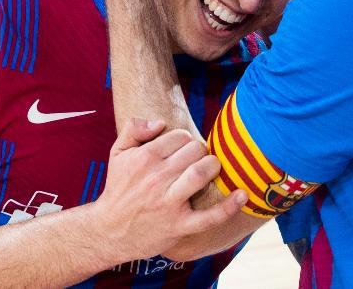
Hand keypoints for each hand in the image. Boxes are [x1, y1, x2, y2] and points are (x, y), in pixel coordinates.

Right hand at [92, 119, 245, 261]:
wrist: (109, 231)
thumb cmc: (118, 189)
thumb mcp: (117, 153)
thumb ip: (134, 128)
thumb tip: (160, 122)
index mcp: (144, 158)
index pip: (180, 137)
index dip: (186, 141)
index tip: (184, 150)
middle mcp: (157, 178)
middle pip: (194, 151)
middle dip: (201, 151)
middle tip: (198, 160)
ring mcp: (169, 203)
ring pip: (201, 173)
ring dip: (212, 166)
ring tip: (211, 169)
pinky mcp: (179, 225)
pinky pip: (209, 216)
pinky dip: (229, 206)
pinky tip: (242, 195)